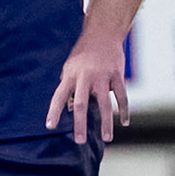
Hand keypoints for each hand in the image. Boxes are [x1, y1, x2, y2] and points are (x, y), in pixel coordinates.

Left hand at [46, 30, 126, 144]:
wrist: (102, 34)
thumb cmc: (82, 54)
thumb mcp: (70, 68)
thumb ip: (70, 87)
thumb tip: (71, 109)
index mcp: (70, 75)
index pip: (59, 96)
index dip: (54, 112)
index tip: (50, 126)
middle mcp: (85, 77)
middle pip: (82, 104)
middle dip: (80, 124)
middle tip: (79, 141)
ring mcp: (102, 76)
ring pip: (104, 104)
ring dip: (105, 123)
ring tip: (107, 138)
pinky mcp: (117, 75)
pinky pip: (122, 96)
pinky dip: (124, 110)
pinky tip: (124, 122)